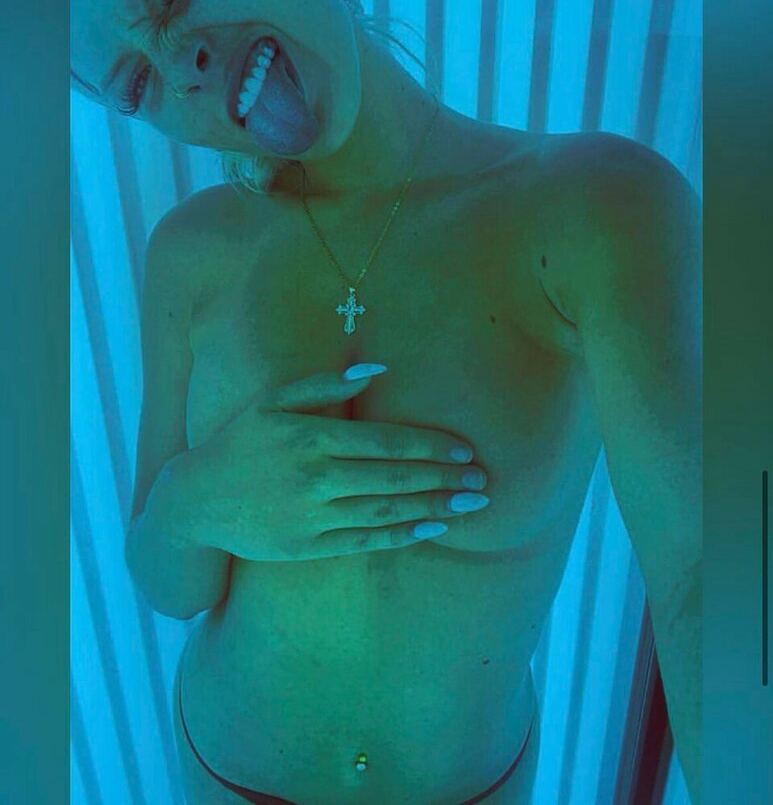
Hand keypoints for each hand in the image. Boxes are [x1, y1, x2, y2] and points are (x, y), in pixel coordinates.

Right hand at [168, 365, 489, 561]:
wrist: (196, 501)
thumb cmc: (240, 441)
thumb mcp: (273, 401)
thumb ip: (325, 385)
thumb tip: (378, 370)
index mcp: (311, 437)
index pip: (386, 441)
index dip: (431, 445)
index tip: (465, 449)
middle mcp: (316, 478)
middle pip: (395, 477)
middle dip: (444, 479)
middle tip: (483, 481)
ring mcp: (313, 516)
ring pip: (386, 511)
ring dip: (434, 508)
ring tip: (470, 506)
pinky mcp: (309, 547)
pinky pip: (365, 541)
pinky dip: (402, 534)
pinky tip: (431, 528)